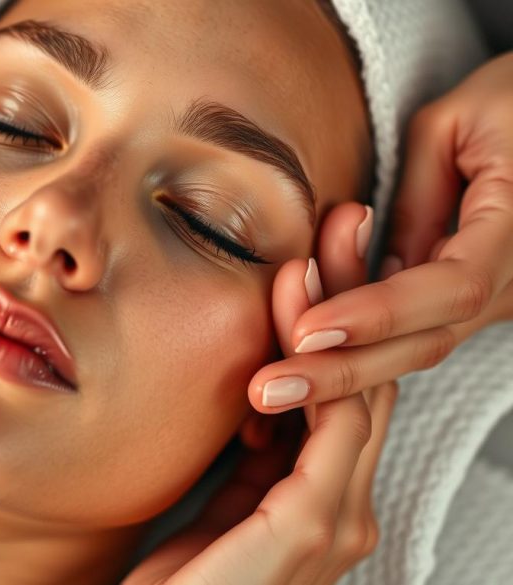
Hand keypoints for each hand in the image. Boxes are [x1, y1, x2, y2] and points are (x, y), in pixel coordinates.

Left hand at [125, 204, 394, 583]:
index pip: (341, 391)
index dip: (338, 318)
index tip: (322, 251)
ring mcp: (333, 521)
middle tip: (346, 224)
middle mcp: (340, 506)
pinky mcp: (306, 530)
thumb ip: (249, 454)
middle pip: (360, 380)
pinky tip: (298, 321)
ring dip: (340, 315)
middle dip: (355, 299)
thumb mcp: (218, 498)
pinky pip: (325, 430)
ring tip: (326, 247)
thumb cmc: (178, 578)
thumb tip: (252, 388)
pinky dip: (317, 367)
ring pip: (351, 392)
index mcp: (317, 495)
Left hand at [247, 53, 512, 413]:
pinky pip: (416, 332)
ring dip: (342, 373)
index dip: (376, 313)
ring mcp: (503, 299)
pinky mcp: (477, 300)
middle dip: (342, 373)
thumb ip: (413, 197)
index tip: (306, 330)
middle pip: (428, 341)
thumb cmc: (512, 101)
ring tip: (270, 389)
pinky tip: (298, 367)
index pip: (448, 288)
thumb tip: (374, 266)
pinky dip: (358, 350)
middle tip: (266, 391)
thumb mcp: (454, 123)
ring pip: (420, 348)